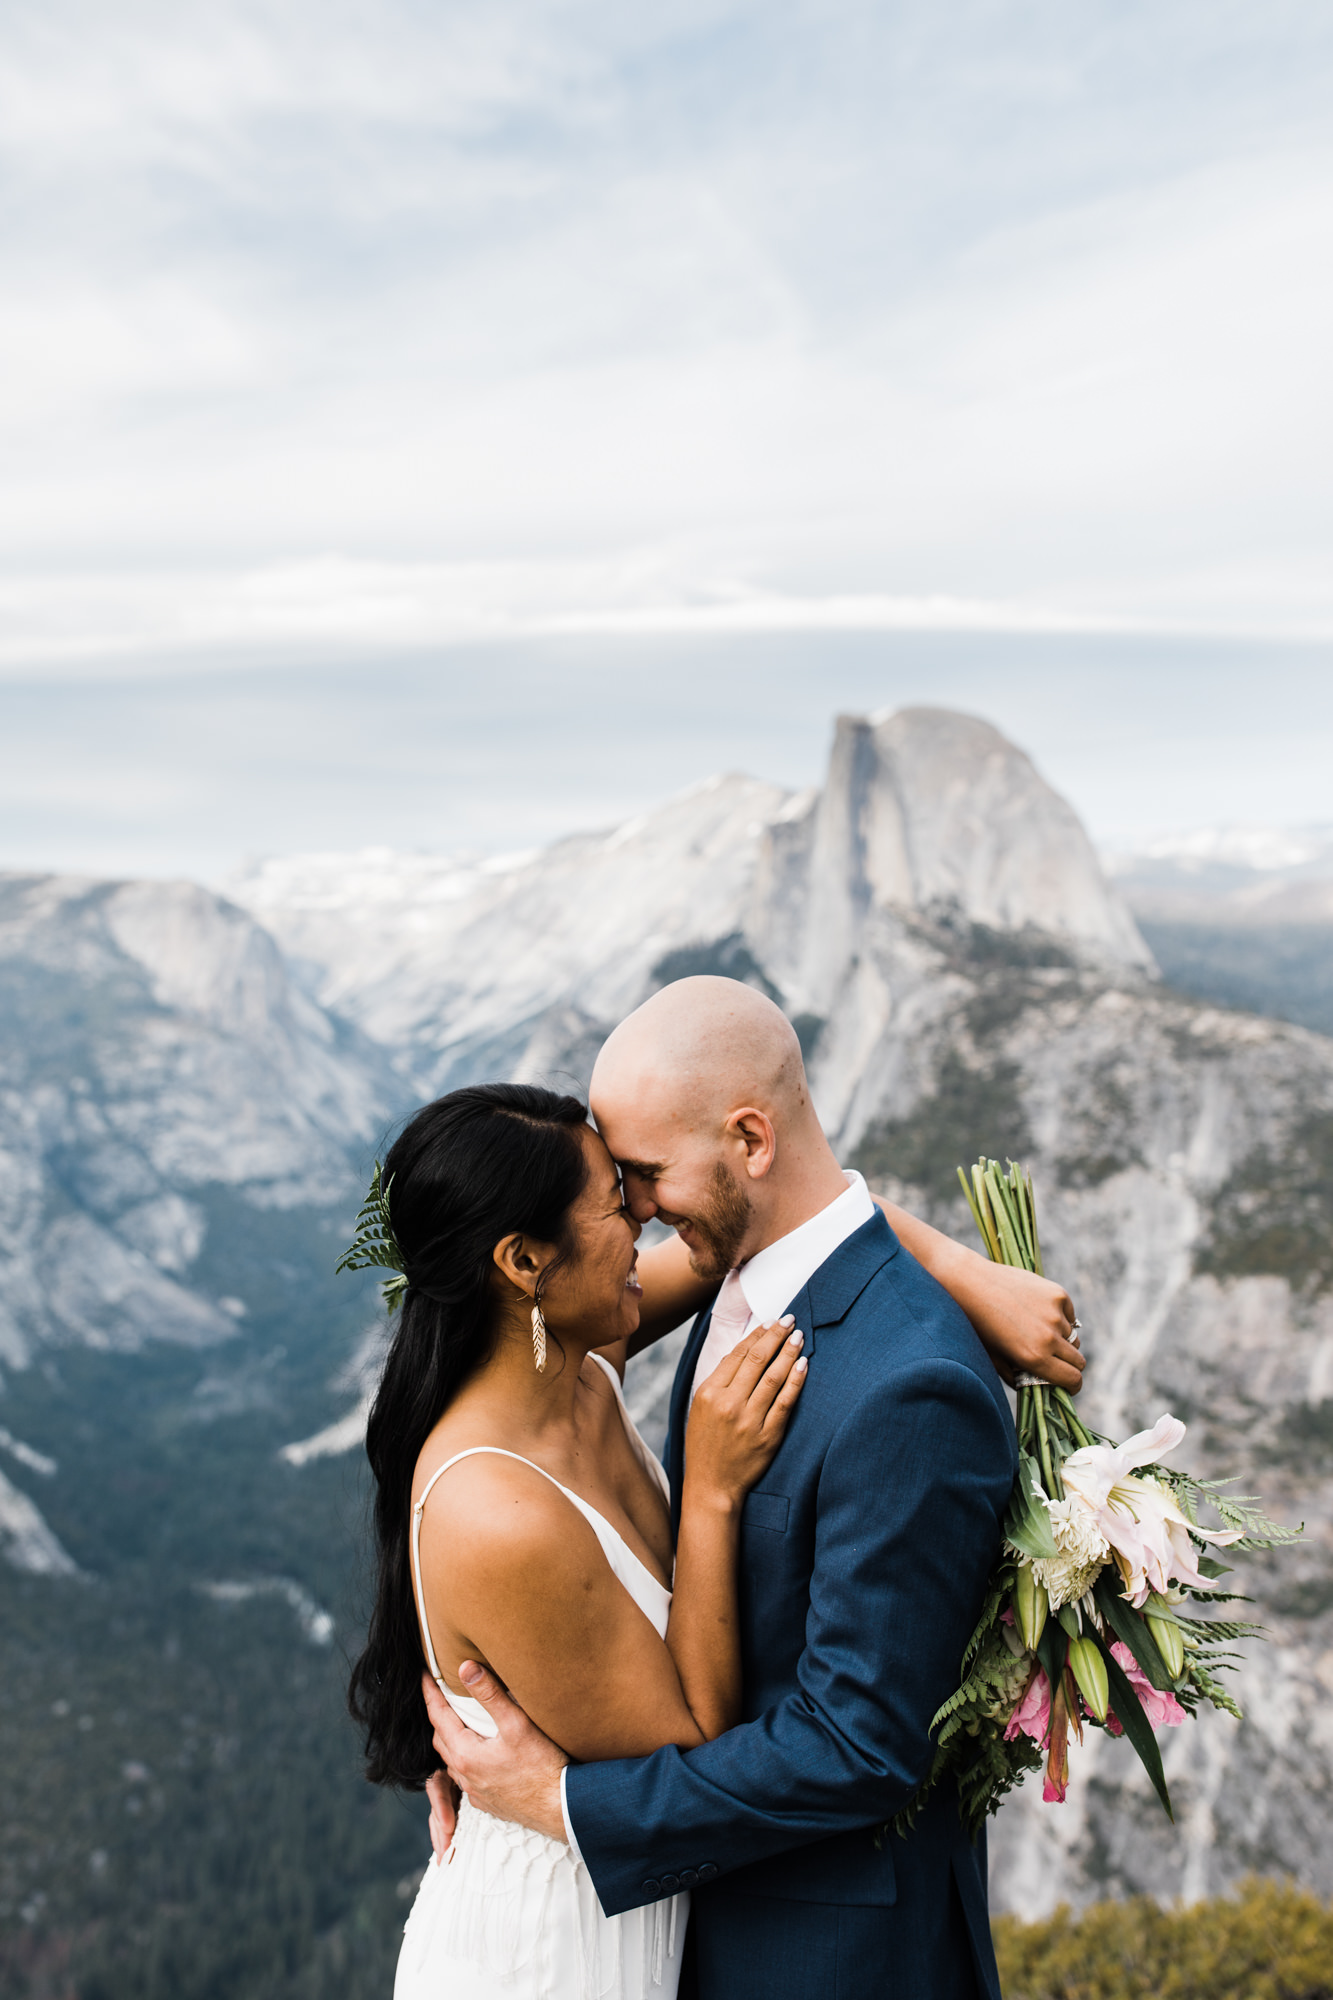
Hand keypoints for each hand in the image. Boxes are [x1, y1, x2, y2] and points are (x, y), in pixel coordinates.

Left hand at [422, 1664, 567, 1843]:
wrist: (559, 1808)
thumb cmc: (541, 1767)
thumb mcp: (516, 1724)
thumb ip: (490, 1694)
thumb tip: (465, 1668)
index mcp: (465, 1754)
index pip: (438, 1716)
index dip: (430, 1693)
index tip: (425, 1674)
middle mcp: (464, 1775)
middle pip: (441, 1738)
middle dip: (438, 1714)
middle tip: (442, 1693)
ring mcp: (474, 1791)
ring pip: (452, 1759)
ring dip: (451, 1737)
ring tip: (459, 1719)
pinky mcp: (487, 1801)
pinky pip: (465, 1776)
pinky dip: (464, 1758)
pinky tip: (479, 1752)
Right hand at [685, 1317, 808, 1503]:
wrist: (711, 1485)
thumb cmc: (705, 1444)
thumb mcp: (700, 1408)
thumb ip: (719, 1381)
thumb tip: (744, 1350)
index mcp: (709, 1393)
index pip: (737, 1354)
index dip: (756, 1335)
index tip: (770, 1322)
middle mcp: (728, 1404)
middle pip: (757, 1360)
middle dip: (775, 1335)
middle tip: (790, 1320)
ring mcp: (749, 1420)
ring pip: (773, 1377)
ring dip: (788, 1352)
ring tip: (799, 1337)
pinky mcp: (768, 1436)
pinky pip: (786, 1402)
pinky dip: (796, 1380)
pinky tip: (803, 1365)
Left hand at [970, 1264, 1084, 1392]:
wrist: (970, 1284)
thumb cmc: (977, 1325)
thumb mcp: (994, 1359)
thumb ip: (1017, 1377)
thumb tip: (1037, 1387)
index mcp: (1034, 1357)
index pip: (1073, 1378)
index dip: (1073, 1385)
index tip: (1068, 1384)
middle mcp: (1049, 1337)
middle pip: (1078, 1360)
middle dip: (1069, 1365)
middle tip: (1054, 1360)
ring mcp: (1055, 1313)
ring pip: (1072, 1337)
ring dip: (1062, 1339)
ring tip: (1036, 1330)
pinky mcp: (1057, 1294)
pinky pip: (1069, 1314)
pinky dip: (1060, 1317)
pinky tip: (1037, 1311)